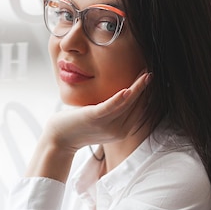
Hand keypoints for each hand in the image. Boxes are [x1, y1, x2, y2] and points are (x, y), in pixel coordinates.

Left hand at [26, 71, 151, 179]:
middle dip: (144, 88)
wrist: (60, 138)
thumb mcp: (102, 119)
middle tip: (151, 71)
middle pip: (136, 106)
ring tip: (145, 74)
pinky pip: (109, 108)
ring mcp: (106, 126)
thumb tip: (125, 94)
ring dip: (137, 88)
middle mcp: (118, 131)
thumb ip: (115, 110)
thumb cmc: (80, 125)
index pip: (139, 110)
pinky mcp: (93, 118)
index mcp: (122, 131)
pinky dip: (119, 99)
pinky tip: (128, 89)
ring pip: (127, 104)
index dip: (146, 94)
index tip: (150, 78)